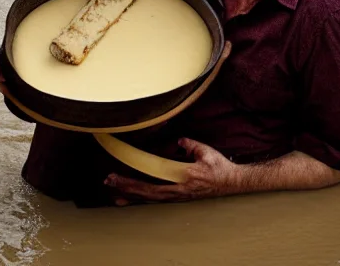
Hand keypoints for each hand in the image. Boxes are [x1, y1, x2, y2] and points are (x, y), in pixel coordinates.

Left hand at [104, 138, 241, 204]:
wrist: (231, 182)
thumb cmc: (220, 167)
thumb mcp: (207, 152)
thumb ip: (191, 145)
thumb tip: (179, 142)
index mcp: (182, 179)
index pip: (151, 182)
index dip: (132, 181)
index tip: (116, 175)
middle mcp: (177, 191)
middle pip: (145, 193)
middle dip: (125, 187)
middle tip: (108, 182)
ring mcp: (177, 196)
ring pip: (150, 198)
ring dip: (131, 195)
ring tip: (113, 194)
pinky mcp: (178, 196)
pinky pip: (157, 199)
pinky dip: (142, 198)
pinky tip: (132, 198)